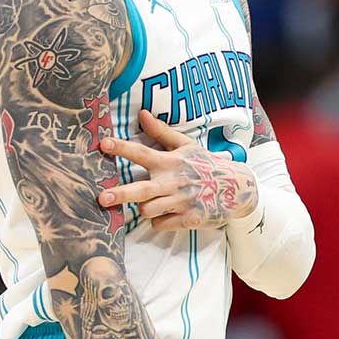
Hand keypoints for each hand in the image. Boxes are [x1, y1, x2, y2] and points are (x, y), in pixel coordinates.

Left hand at [98, 110, 256, 231]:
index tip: (103, 143)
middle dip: (120, 195)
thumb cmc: (206, 164)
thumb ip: (161, 132)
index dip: (122, 147)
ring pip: (148, 210)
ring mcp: (182, 202)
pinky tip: (166, 214)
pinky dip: (159, 221)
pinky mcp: (189, 219)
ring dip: (144, 209)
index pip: (142, 152)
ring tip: (152, 202)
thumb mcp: (186, 145)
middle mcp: (173, 182)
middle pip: (141, 190)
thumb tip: (142, 113)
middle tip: (101, 198)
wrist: (237, 188)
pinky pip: (161, 224)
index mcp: (170, 162)